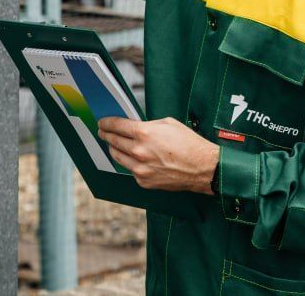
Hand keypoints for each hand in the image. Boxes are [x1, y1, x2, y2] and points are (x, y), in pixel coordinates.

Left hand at [98, 116, 219, 194]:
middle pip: (113, 141)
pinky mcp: (144, 181)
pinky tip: (134, 158)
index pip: (117, 126)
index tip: (102, 122)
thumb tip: (135, 127)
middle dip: (106, 135)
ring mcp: (140, 169)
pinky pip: (131, 170)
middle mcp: (139, 151)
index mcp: (144, 133)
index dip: (107, 123)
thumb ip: (148, 125)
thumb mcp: (168, 123)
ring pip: (118, 157)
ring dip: (114, 149)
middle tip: (103, 132)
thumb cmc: (189, 144)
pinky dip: (130, 163)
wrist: (202, 168)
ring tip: (113, 144)